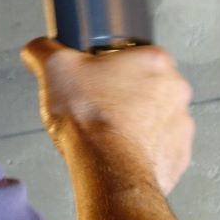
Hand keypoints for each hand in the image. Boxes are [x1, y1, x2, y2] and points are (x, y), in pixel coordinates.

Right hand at [20, 40, 194, 194]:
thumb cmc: (90, 119)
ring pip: (156, 118)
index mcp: (155, 61)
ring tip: (107, 134)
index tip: (96, 79)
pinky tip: (120, 153)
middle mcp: (177, 90)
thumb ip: (44, 50)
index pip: (136, 54)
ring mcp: (182, 124)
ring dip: (136, 124)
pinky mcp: (179, 155)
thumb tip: (37, 49)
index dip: (112, 67)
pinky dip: (143, 151)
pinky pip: (161, 148)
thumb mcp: (55, 68)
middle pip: (148, 86)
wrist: (107, 170)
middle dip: (125, 96)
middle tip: (98, 107)